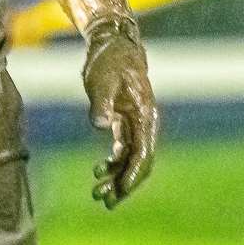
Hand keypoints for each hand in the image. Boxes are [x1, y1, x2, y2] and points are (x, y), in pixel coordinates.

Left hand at [82, 18, 157, 207]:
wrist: (112, 43)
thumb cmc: (109, 61)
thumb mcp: (102, 80)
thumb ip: (102, 104)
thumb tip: (100, 125)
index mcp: (145, 114)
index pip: (143, 152)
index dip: (133, 174)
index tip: (120, 191)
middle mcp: (144, 122)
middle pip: (139, 160)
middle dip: (124, 183)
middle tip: (104, 200)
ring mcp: (136, 122)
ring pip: (131, 158)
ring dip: (117, 177)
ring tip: (98, 193)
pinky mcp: (125, 120)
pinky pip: (123, 149)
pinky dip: (113, 163)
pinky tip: (99, 172)